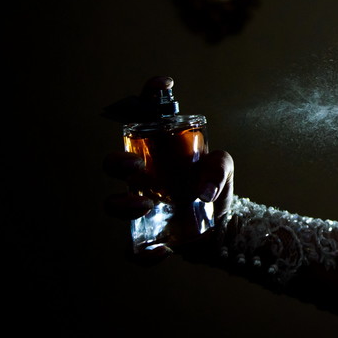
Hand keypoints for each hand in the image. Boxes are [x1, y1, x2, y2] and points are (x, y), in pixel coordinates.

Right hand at [103, 76, 234, 260]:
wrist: (223, 229)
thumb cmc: (214, 187)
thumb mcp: (222, 169)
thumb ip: (219, 167)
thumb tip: (203, 191)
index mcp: (159, 153)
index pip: (146, 121)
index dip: (148, 98)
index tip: (162, 85)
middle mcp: (144, 176)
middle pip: (115, 163)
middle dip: (117, 161)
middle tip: (135, 166)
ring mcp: (142, 206)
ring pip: (114, 204)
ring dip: (123, 205)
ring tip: (146, 206)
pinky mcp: (148, 236)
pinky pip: (134, 247)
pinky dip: (143, 252)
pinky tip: (162, 251)